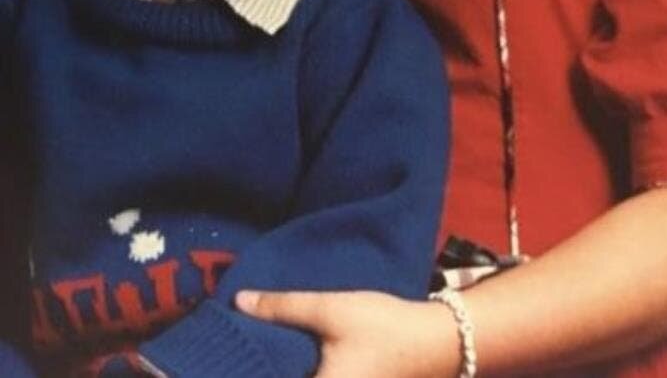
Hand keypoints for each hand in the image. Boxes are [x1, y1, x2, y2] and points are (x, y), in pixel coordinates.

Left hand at [235, 288, 458, 377]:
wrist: (437, 342)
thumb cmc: (383, 329)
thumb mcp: (332, 310)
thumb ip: (284, 308)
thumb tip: (237, 302)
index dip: (242, 372)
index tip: (223, 359)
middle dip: (261, 369)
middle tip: (237, 352)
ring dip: (280, 371)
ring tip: (257, 355)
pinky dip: (297, 374)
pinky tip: (289, 361)